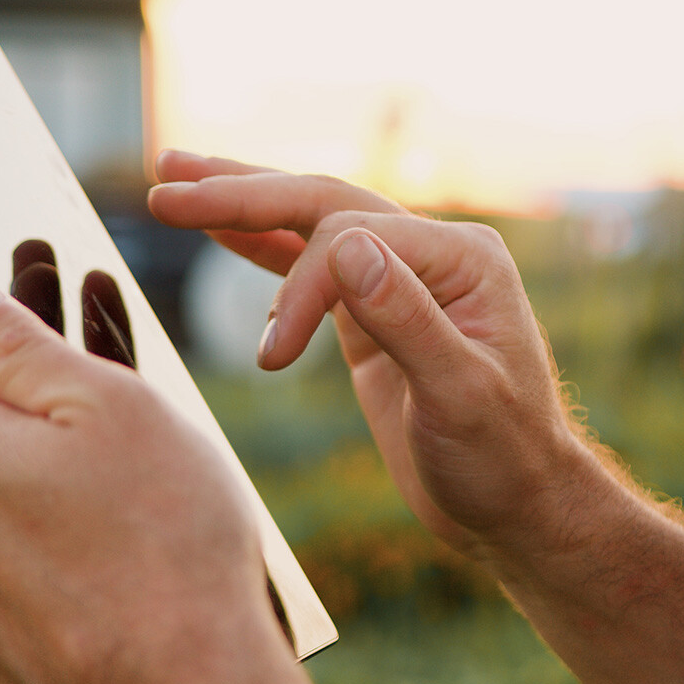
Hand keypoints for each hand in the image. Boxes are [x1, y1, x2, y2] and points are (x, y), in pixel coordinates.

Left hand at [0, 262, 363, 683]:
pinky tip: (121, 592)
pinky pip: (16, 602)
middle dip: (42, 435)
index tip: (76, 356)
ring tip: (142, 531)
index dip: (19, 350)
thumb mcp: (108, 405)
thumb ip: (17, 342)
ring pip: (1, 530)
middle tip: (133, 449)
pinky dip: (57, 587)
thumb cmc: (169, 542)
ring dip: (51, 513)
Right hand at [149, 151, 593, 560]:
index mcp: (462, 257)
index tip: (273, 356)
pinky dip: (259, 246)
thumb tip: (348, 246)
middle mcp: (432, 251)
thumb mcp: (461, 396)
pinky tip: (216, 232)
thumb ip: (407, 319)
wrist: (516, 505)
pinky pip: (309, 262)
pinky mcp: (372, 311)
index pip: (354, 237)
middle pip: (322, 201)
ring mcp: (400, 277)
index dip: (302, 286)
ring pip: (309, 220)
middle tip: (167, 184)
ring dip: (240, 201)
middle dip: (242, 192)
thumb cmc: (501, 459)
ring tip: (172, 177)